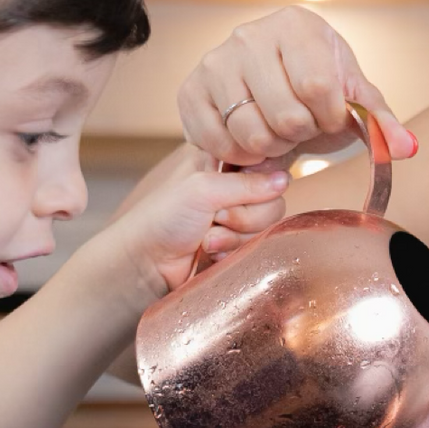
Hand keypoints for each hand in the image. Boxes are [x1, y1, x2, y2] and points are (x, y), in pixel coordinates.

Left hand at [102, 142, 289, 298]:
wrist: (144, 264)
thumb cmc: (163, 219)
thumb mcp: (203, 189)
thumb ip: (246, 184)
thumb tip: (284, 180)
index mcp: (222, 162)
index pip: (264, 165)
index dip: (258, 183)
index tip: (234, 192)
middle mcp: (232, 189)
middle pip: (272, 201)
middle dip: (244, 216)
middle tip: (214, 219)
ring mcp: (235, 220)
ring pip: (266, 228)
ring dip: (235, 237)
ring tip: (206, 240)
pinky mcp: (236, 246)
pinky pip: (256, 248)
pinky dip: (233, 253)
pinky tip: (210, 254)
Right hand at [178, 6, 416, 166]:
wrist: (272, 90)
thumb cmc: (317, 94)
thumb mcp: (353, 101)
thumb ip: (383, 123)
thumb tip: (409, 149)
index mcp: (296, 25)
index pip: (317, 86)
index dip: (328, 117)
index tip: (327, 116)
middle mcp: (249, 34)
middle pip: (284, 114)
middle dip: (301, 134)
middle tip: (301, 128)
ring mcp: (214, 61)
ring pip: (250, 132)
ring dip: (272, 148)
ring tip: (277, 134)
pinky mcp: (190, 90)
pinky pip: (217, 142)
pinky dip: (240, 155)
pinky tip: (252, 142)